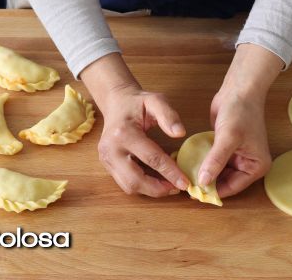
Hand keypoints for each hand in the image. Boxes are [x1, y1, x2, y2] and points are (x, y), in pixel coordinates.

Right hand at [80, 53, 189, 196]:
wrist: (116, 101)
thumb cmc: (137, 102)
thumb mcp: (156, 101)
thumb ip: (168, 115)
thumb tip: (180, 133)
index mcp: (123, 133)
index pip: (151, 158)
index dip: (170, 172)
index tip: (186, 182)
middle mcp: (110, 149)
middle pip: (135, 180)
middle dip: (158, 189)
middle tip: (177, 188)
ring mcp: (106, 158)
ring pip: (128, 186)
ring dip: (150, 190)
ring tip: (168, 186)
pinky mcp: (106, 164)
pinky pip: (124, 182)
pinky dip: (142, 186)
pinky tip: (155, 181)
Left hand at [197, 43, 283, 197]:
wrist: (238, 89)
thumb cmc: (241, 112)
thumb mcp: (228, 138)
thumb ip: (216, 160)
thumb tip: (204, 181)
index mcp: (256, 166)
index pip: (233, 187)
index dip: (214, 191)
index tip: (195, 194)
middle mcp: (248, 164)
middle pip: (224, 181)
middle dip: (207, 182)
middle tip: (186, 186)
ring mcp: (236, 156)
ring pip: (216, 172)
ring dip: (202, 173)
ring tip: (184, 176)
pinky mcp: (224, 147)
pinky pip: (212, 160)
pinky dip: (201, 162)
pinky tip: (187, 164)